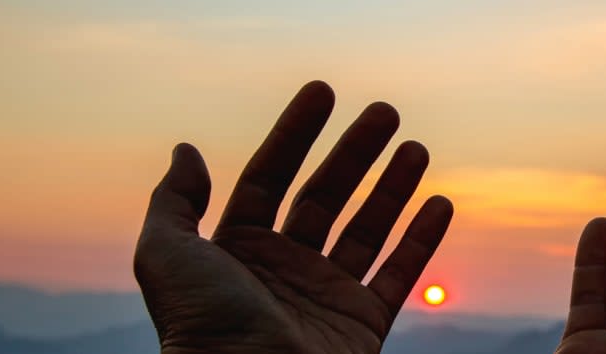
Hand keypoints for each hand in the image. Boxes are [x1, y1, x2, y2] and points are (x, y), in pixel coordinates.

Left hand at [135, 81, 451, 353]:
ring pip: (366, 231)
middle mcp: (282, 270)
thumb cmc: (202, 327)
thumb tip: (186, 149)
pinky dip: (421, 241)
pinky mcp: (362, 327)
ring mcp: (324, 298)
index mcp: (236, 251)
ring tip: (416, 148)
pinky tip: (439, 204)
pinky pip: (398, 276)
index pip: (269, 177)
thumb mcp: (166, 255)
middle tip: (385, 111)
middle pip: (324, 196)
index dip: (293, 133)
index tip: (322, 92)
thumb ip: (174, 200)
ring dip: (392, 187)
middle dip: (355, 152)